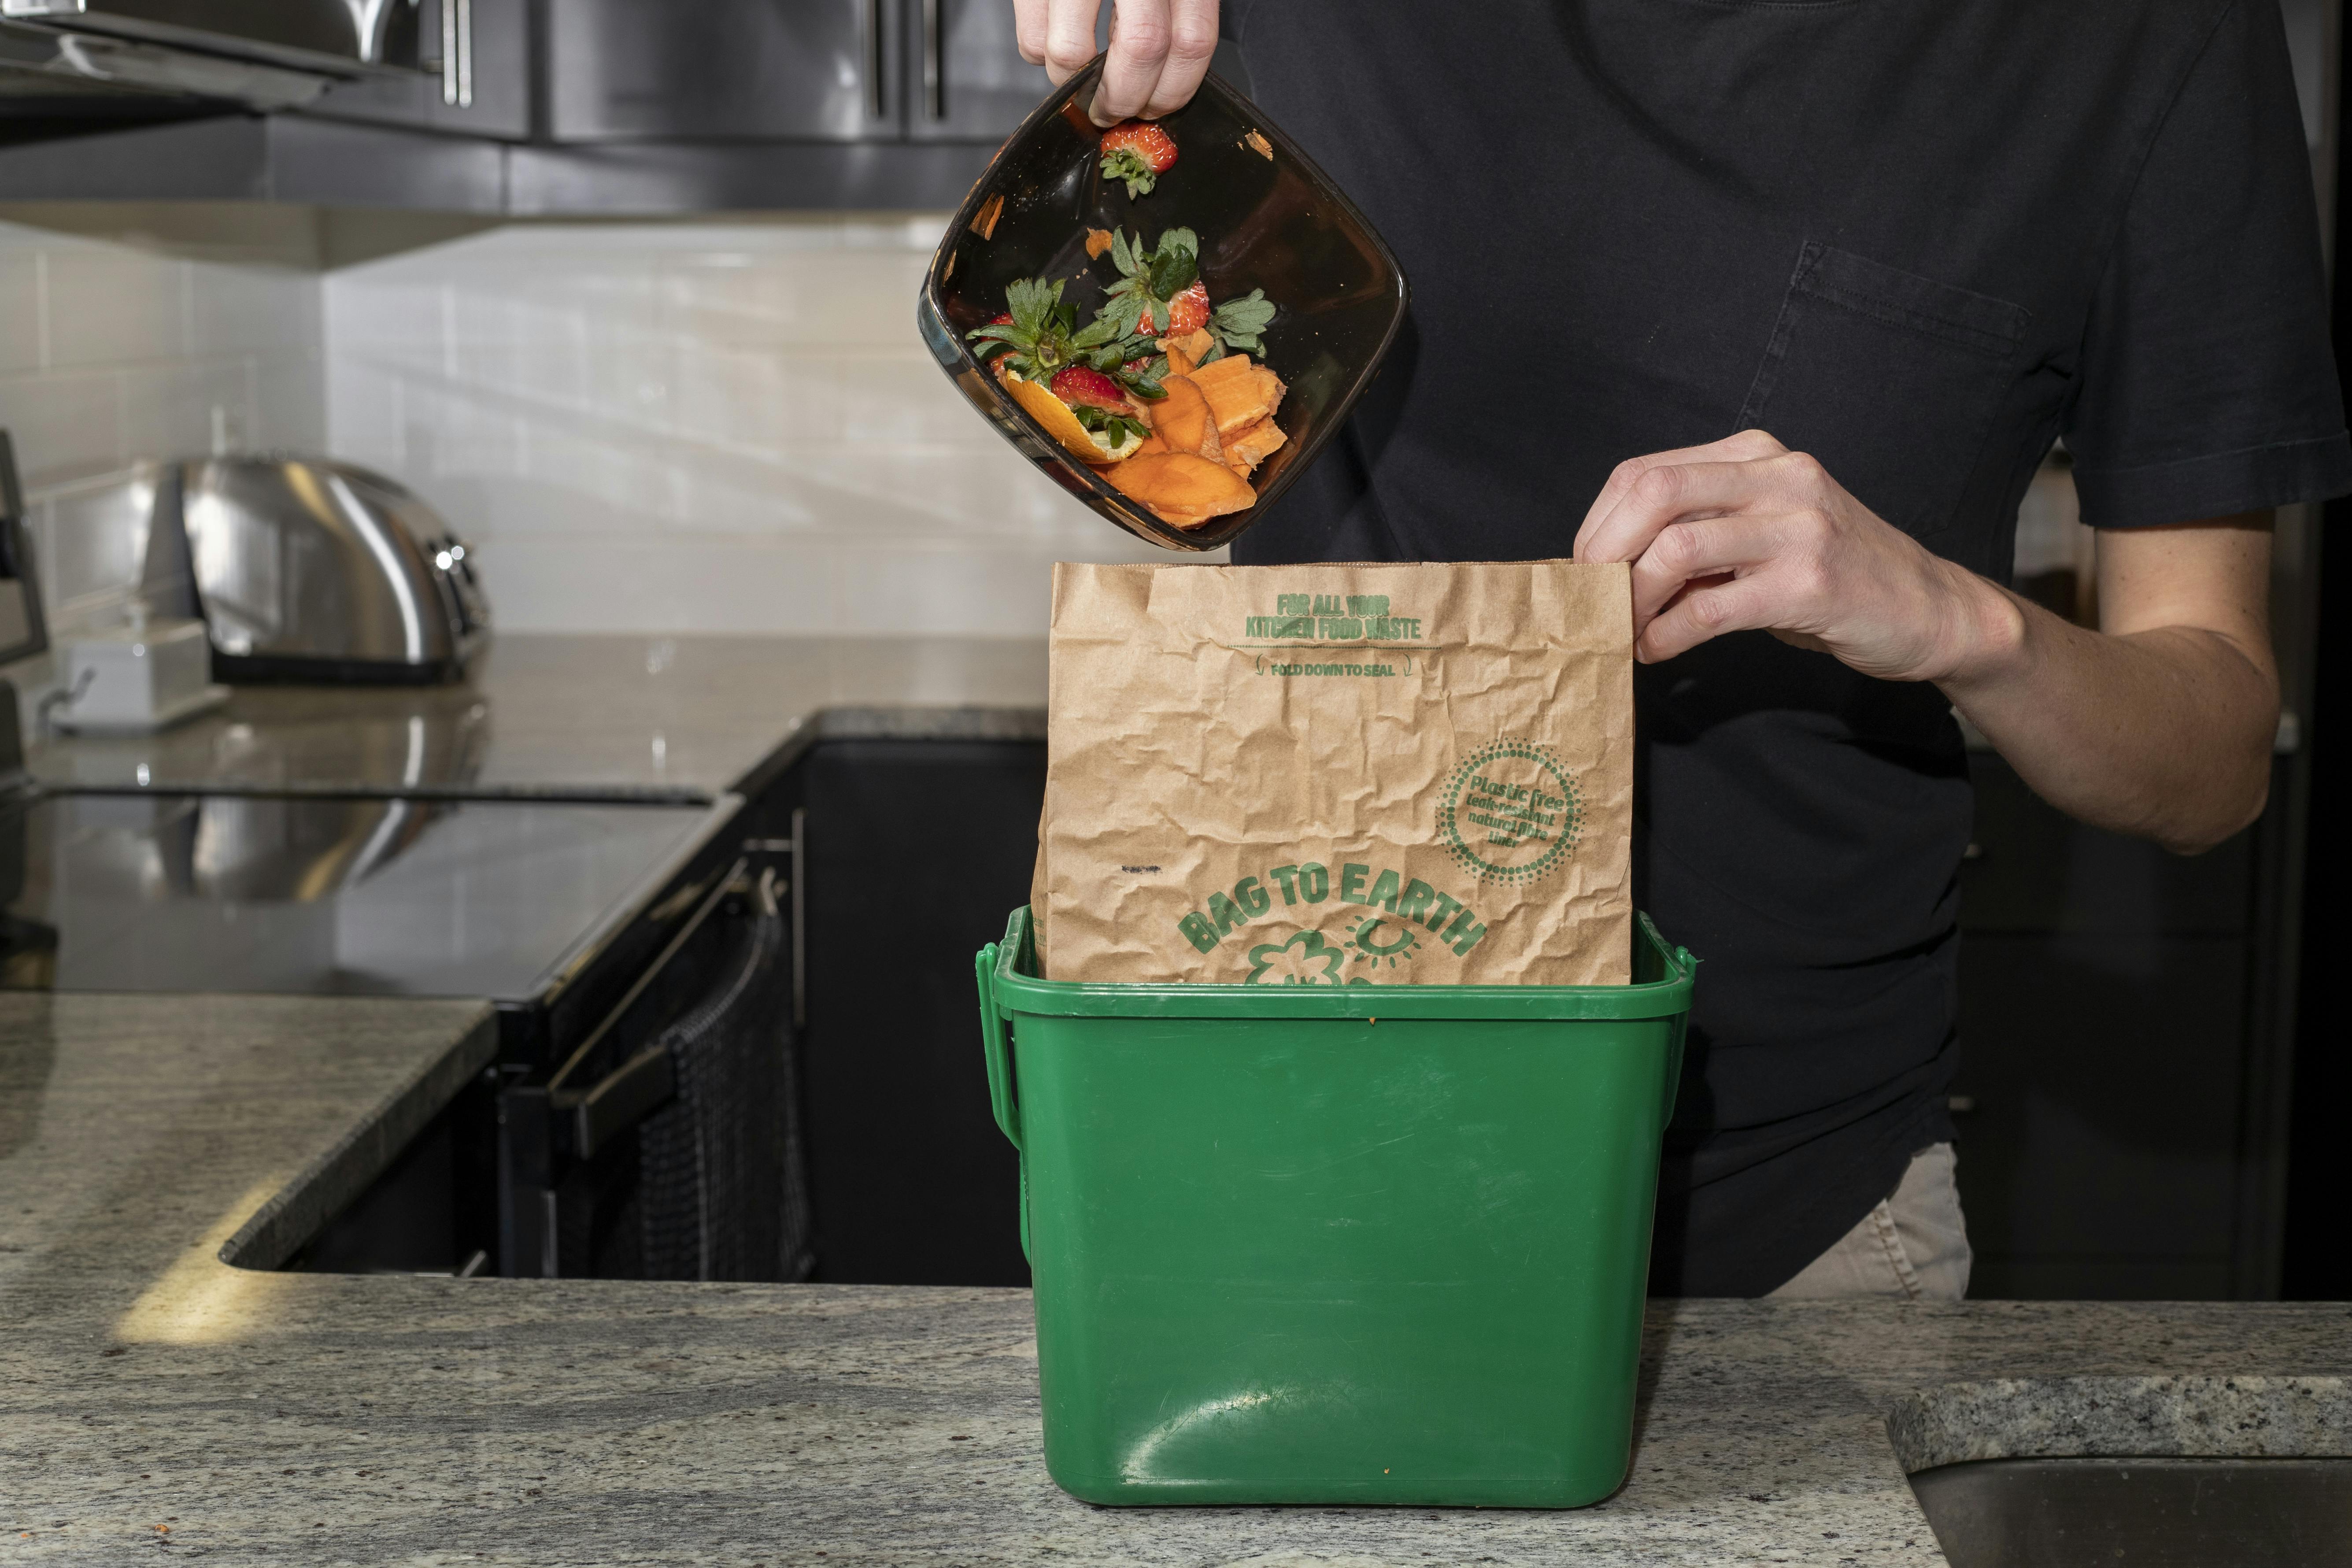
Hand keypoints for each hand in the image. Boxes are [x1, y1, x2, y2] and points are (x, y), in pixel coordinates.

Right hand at [1014, 0, 1219, 124]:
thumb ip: (1176, 7)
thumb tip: (1163, 81)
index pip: (1192, 41)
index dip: (1175, 89)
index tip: (1156, 107)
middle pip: (1143, 49)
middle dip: (1124, 97)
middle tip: (1111, 109)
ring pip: (1074, 52)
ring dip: (1072, 82)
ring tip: (1074, 79)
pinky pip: (1032, 36)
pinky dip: (1037, 53)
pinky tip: (1049, 41)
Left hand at [1572, 429, 2020, 682]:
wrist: (1927, 609)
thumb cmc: (1831, 574)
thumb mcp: (1760, 533)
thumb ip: (1696, 533)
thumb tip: (1606, 565)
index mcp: (1756, 455)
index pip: (1645, 472)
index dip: (1598, 524)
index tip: (1586, 571)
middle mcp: (1778, 476)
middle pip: (1652, 493)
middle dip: (1602, 553)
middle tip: (1592, 600)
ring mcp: (1798, 527)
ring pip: (1675, 547)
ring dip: (1632, 598)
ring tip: (1625, 631)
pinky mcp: (1809, 583)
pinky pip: (1709, 608)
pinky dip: (1667, 635)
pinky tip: (1658, 651)